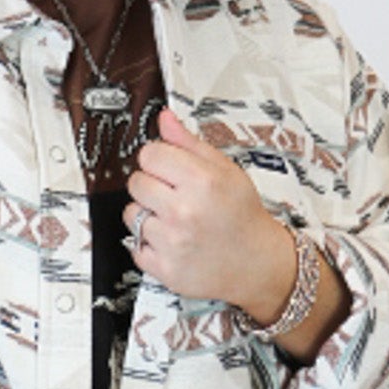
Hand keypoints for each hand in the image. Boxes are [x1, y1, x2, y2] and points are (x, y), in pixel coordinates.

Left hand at [125, 107, 296, 314]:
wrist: (257, 262)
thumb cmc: (243, 216)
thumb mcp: (226, 171)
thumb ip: (190, 143)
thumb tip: (165, 119)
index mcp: (202, 182)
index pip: (150, 154)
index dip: (159, 159)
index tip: (168, 168)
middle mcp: (185, 211)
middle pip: (136, 182)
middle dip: (152, 186)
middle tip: (174, 195)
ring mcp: (173, 242)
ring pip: (131, 214)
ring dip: (148, 215)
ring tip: (173, 219)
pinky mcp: (164, 268)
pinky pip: (135, 245)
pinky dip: (149, 244)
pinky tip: (172, 240)